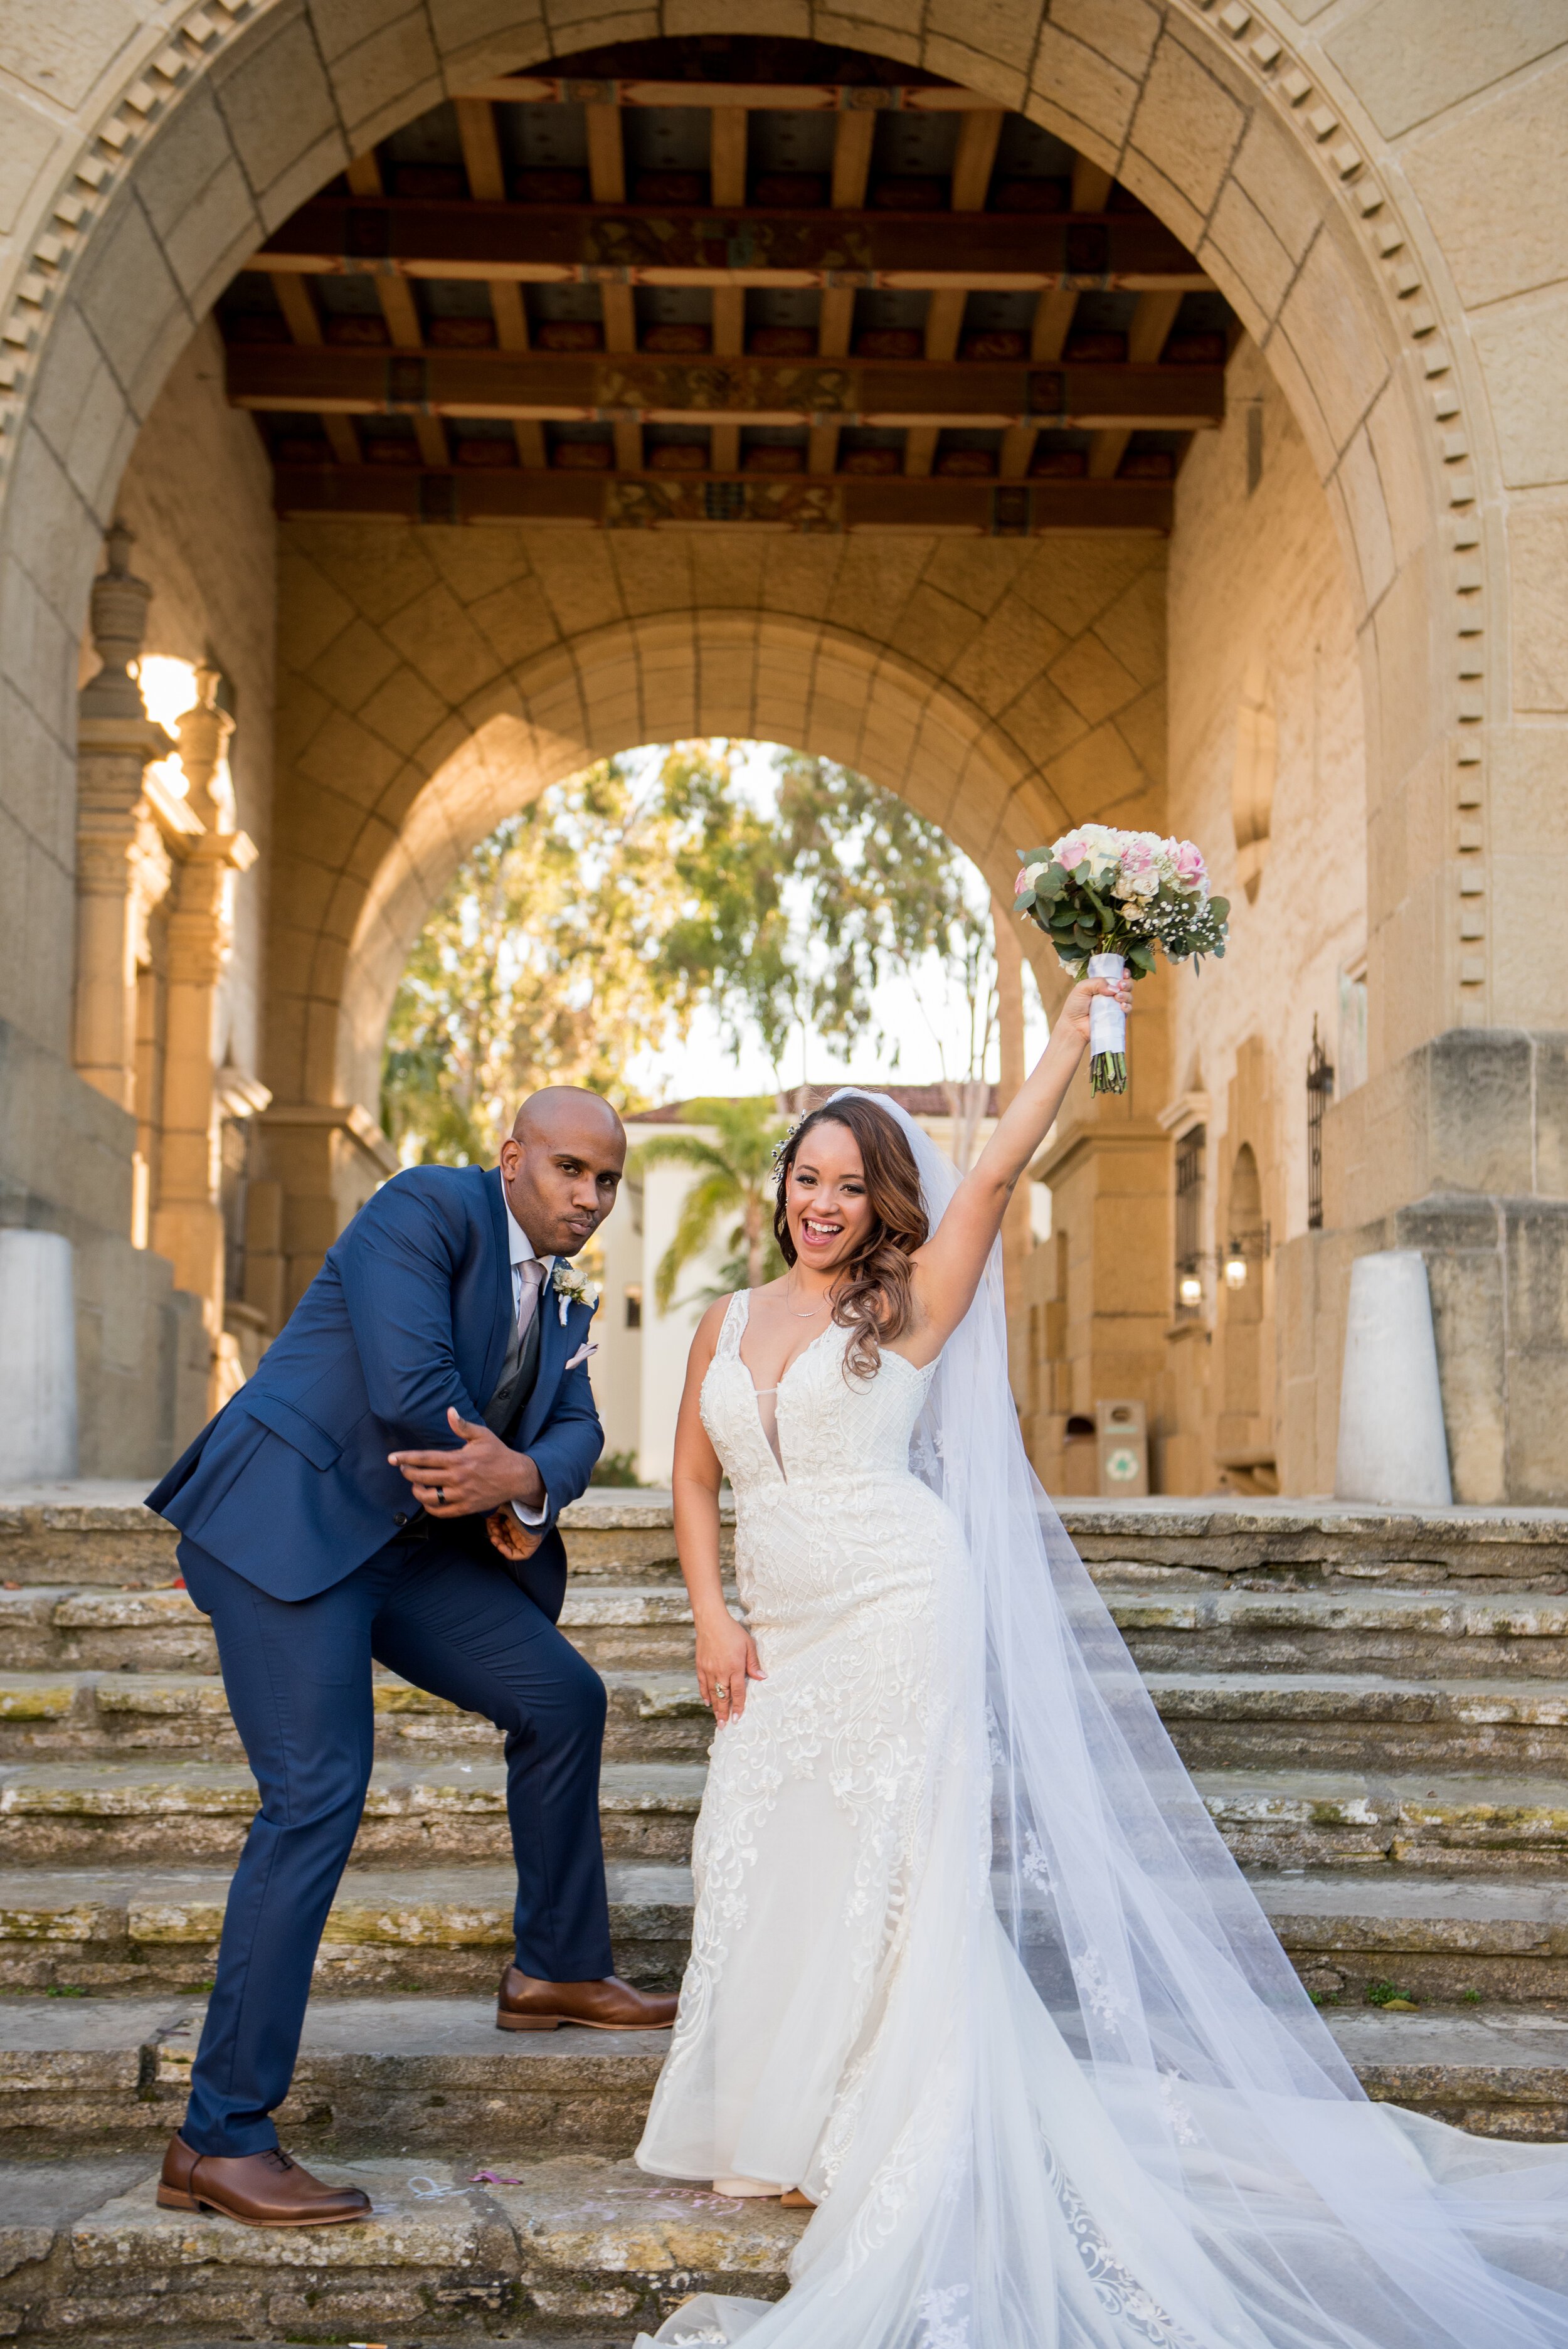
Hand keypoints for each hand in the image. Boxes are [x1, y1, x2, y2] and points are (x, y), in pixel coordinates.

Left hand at [389, 1407, 542, 1516]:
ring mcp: (460, 1495)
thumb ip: (463, 1425)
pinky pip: (441, 1512)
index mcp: (458, 1459)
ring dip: (416, 1491)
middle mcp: (457, 1478)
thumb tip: (450, 1410)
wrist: (516, 1477)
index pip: (425, 1459)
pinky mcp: (465, 1508)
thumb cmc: (498, 1454)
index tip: (392, 1458)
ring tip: (415, 1484)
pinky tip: (427, 1499)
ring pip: (428, 1497)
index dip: (406, 1458)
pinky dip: (429, 1507)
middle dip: (407, 1472)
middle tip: (404, 1468)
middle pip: (421, 1478)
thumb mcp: (482, 1435)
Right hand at [486, 1508, 541, 1561]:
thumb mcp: (500, 1508)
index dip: (494, 1529)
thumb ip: (492, 1517)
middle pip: (505, 1539)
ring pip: (510, 1547)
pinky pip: (519, 1554)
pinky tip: (500, 1546)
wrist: (529, 1503)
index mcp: (515, 1520)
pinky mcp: (532, 1544)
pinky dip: (508, 1553)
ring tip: (495, 1537)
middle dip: (496, 1537)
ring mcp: (526, 1537)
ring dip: (499, 1544)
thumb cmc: (517, 1503)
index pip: (502, 1530)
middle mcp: (521, 1529)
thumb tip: (489, 1525)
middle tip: (492, 1532)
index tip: (490, 1524)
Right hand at [693, 1608, 764, 1725]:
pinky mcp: (700, 1666)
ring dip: (715, 1708)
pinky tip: (707, 1702)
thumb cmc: (732, 1631)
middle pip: (723, 1697)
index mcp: (735, 1668)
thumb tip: (762, 1677)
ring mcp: (709, 1670)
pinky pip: (702, 1684)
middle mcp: (721, 1672)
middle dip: (724, 1713)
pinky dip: (705, 1695)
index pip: (737, 1693)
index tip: (737, 1719)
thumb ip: (753, 1663)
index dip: (738, 1707)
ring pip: (712, 1694)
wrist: (711, 1621)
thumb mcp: (748, 1645)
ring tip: (717, 1720)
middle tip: (724, 1726)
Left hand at [1055, 969, 1131, 1052]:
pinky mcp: (1117, 1016)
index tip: (1123, 974)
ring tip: (1117, 998)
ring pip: (1129, 996)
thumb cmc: (1075, 1005)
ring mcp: (1115, 1004)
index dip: (1124, 972)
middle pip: (1127, 984)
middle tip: (1120, 986)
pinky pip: (1128, 1009)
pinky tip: (1122, 1006)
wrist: (1074, 1026)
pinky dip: (1128, 1006)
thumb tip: (1114, 988)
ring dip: (1126, 995)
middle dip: (1127, 983)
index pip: (1118, 974)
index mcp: (1103, 984)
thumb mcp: (1082, 988)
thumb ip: (1097, 982)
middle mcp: (1111, 993)